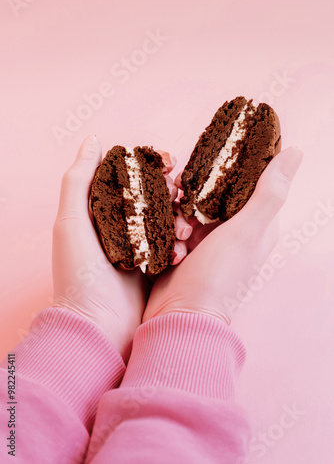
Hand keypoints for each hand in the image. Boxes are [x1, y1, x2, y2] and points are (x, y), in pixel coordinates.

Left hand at [52, 136, 185, 361]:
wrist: (97, 326)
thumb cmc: (78, 274)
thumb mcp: (71, 222)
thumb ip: (78, 179)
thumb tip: (93, 139)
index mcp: (100, 211)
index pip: (129, 177)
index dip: (150, 165)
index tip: (168, 161)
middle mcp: (122, 225)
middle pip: (153, 195)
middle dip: (171, 190)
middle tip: (180, 193)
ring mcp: (141, 245)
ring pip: (168, 218)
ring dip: (180, 217)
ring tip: (183, 227)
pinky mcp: (156, 264)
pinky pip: (175, 244)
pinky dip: (182, 243)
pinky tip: (183, 249)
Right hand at [143, 147, 302, 324]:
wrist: (180, 319)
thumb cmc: (218, 278)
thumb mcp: (245, 232)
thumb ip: (268, 192)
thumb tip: (297, 152)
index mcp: (257, 223)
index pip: (247, 180)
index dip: (230, 166)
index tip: (211, 159)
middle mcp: (233, 229)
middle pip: (212, 190)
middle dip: (194, 193)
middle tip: (183, 200)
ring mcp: (207, 239)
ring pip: (188, 205)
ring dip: (179, 216)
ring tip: (179, 235)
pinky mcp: (184, 248)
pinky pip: (173, 223)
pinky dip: (169, 233)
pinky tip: (171, 250)